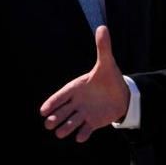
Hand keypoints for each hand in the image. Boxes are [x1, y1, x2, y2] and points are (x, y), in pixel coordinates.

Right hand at [40, 26, 129, 141]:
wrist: (121, 94)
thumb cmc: (109, 77)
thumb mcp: (106, 63)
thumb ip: (103, 48)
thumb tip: (102, 27)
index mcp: (76, 87)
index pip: (61, 95)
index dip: (52, 103)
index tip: (43, 111)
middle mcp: (77, 102)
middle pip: (62, 111)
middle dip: (55, 118)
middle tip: (48, 124)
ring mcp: (84, 113)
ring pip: (71, 122)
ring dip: (66, 128)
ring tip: (60, 133)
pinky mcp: (92, 123)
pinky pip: (85, 130)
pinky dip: (82, 134)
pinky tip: (80, 137)